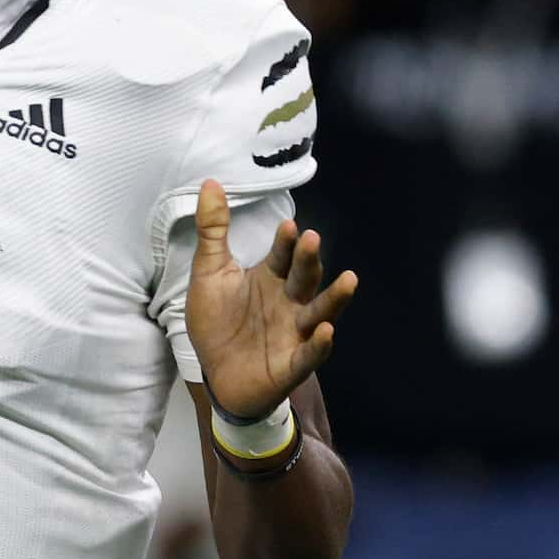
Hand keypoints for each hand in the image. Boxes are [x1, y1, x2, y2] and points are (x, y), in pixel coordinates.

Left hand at [185, 178, 356, 422]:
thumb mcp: (209, 274)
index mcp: (271, 278)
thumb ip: (213, 231)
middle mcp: (289, 302)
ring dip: (335, 297)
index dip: (287, 242)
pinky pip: (310, 354)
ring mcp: (295, 332)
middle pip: (305, 278)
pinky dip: (319, 344)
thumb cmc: (217, 322)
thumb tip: (210, 182)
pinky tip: (326, 332)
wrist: (216, 376)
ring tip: (349, 279)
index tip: (289, 226)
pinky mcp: (293, 364)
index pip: (284, 255)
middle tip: (312, 239)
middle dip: (309, 260)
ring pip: (320, 311)